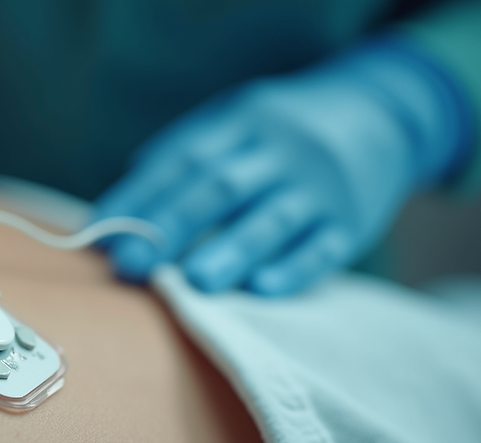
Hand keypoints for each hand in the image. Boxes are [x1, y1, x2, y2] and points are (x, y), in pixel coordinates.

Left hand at [94, 40, 467, 294]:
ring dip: (231, 249)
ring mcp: (319, 185)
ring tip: (194, 282)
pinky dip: (293, 268)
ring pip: (272, 217)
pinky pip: (323, 247)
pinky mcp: (351, 221)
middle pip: (220, 187)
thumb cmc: (277, 135)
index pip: (181, 159)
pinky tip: (262, 288)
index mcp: (240, 121)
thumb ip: (179, 159)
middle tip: (133, 265)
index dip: (139, 197)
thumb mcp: (233, 122)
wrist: (379, 114)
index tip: (102, 236)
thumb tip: (114, 213)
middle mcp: (279, 149)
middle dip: (172, 227)